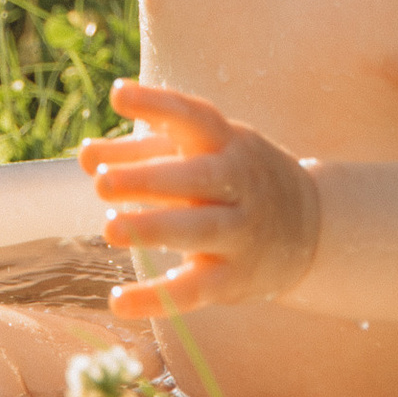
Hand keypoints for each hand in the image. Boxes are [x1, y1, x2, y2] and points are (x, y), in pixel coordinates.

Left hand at [81, 82, 319, 319]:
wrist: (311, 228)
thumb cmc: (233, 179)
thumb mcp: (201, 153)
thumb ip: (142, 151)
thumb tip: (86, 155)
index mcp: (228, 143)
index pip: (195, 117)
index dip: (158, 105)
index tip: (118, 95)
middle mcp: (240, 185)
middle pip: (198, 178)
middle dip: (150, 179)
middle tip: (102, 182)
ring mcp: (242, 233)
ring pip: (200, 231)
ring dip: (154, 229)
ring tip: (109, 229)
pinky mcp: (235, 279)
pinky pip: (195, 290)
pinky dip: (157, 298)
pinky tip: (118, 301)